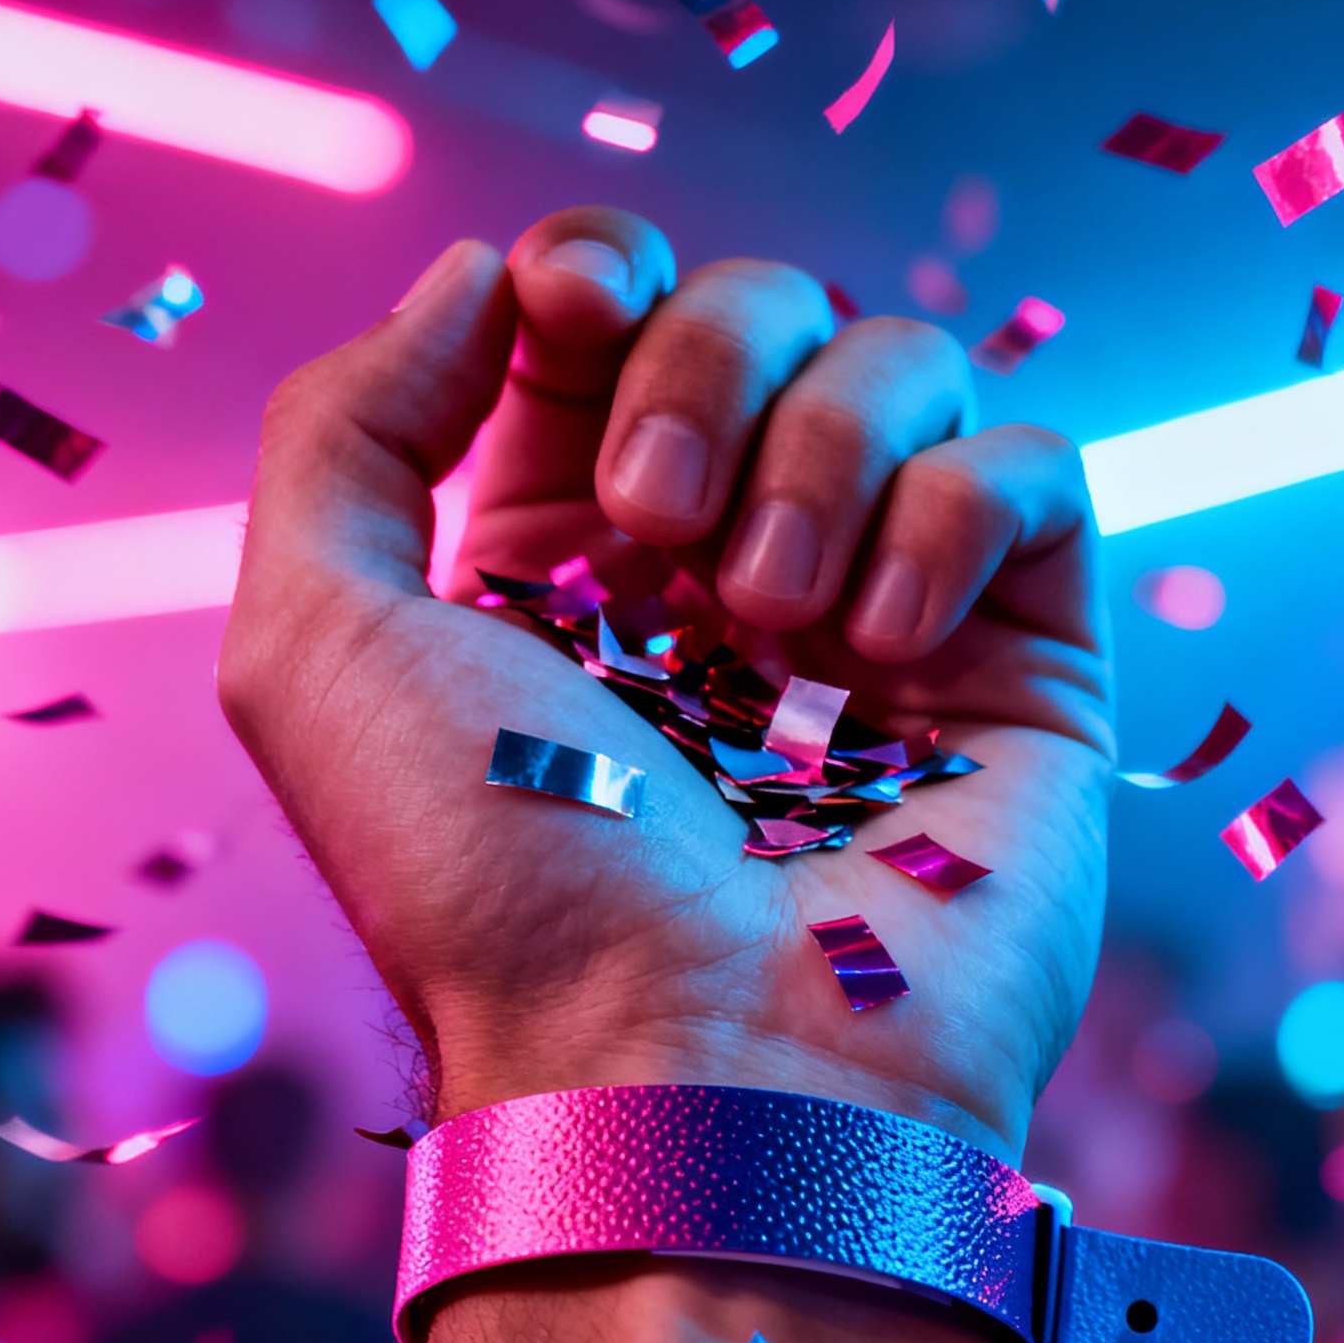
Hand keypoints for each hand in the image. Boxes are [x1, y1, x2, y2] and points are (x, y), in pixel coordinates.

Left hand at [220, 207, 1111, 1162]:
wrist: (681, 1074)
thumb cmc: (488, 884)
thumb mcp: (312, 649)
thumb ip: (351, 426)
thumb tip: (487, 273)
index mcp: (559, 558)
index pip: (606, 311)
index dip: (595, 268)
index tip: (570, 312)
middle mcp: (720, 571)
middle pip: (757, 306)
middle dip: (702, 363)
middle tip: (657, 526)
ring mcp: (880, 613)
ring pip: (902, 364)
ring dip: (822, 452)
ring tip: (772, 619)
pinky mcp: (1016, 665)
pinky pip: (1031, 468)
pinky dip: (953, 517)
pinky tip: (877, 650)